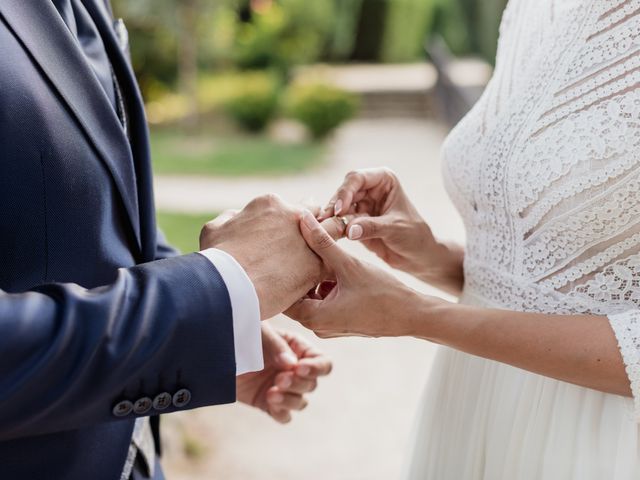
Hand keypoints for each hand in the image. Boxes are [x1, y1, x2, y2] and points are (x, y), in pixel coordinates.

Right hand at [200, 195, 347, 318]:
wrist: (229, 285)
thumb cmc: (217, 259)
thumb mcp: (214, 229)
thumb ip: (230, 219)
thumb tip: (237, 218)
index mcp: (269, 204)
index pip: (289, 207)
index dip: (290, 221)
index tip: (287, 235)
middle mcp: (292, 215)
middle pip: (314, 216)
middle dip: (314, 227)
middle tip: (310, 245)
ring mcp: (308, 239)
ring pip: (331, 234)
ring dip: (328, 243)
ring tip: (325, 258)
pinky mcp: (317, 265)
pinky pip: (331, 263)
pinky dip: (327, 271)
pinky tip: (322, 280)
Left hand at [237, 323, 331, 422]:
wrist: (213, 351)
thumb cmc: (239, 333)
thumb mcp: (259, 332)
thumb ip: (277, 346)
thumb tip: (292, 364)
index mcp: (297, 348)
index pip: (322, 363)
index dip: (316, 368)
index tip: (299, 368)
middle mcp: (294, 369)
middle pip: (312, 384)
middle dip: (298, 383)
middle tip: (279, 379)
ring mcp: (282, 388)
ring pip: (301, 402)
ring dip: (290, 399)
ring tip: (272, 393)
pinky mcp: (268, 403)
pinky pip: (284, 416)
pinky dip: (281, 412)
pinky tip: (269, 400)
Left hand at [286, 211, 446, 337]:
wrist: (411, 315)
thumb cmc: (382, 293)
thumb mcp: (348, 264)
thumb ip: (322, 242)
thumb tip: (302, 219)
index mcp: (313, 317)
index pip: (283, 291)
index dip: (283, 268)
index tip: (284, 247)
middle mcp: (316, 327)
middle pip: (296, 293)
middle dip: (299, 270)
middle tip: (299, 245)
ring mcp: (328, 327)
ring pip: (311, 296)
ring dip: (314, 277)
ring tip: (319, 254)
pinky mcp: (339, 323)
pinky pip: (324, 301)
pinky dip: (326, 285)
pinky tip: (335, 268)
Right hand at [318, 168, 462, 294]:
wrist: (418, 257)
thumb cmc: (414, 236)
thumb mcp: (395, 229)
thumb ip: (372, 227)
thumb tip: (349, 229)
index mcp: (383, 180)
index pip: (357, 178)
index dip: (345, 192)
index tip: (340, 210)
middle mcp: (370, 189)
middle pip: (343, 191)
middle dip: (334, 205)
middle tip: (325, 219)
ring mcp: (361, 205)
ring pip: (338, 207)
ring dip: (330, 217)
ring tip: (323, 227)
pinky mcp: (355, 221)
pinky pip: (339, 222)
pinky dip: (332, 227)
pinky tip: (326, 233)